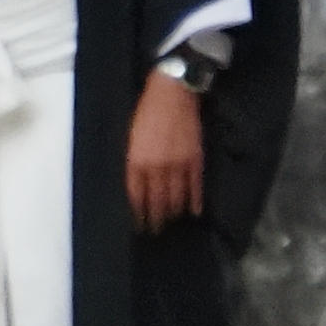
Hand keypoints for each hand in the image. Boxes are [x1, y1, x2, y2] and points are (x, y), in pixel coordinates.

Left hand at [127, 65, 206, 230]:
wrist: (171, 95)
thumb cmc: (145, 113)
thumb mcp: (129, 138)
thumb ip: (132, 162)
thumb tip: (134, 184)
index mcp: (136, 161)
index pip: (135, 196)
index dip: (137, 213)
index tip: (137, 224)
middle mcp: (156, 167)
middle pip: (156, 201)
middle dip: (155, 218)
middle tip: (154, 230)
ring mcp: (178, 164)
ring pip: (176, 197)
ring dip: (173, 213)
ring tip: (171, 223)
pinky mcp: (195, 159)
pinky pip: (195, 186)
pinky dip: (195, 201)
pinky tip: (194, 212)